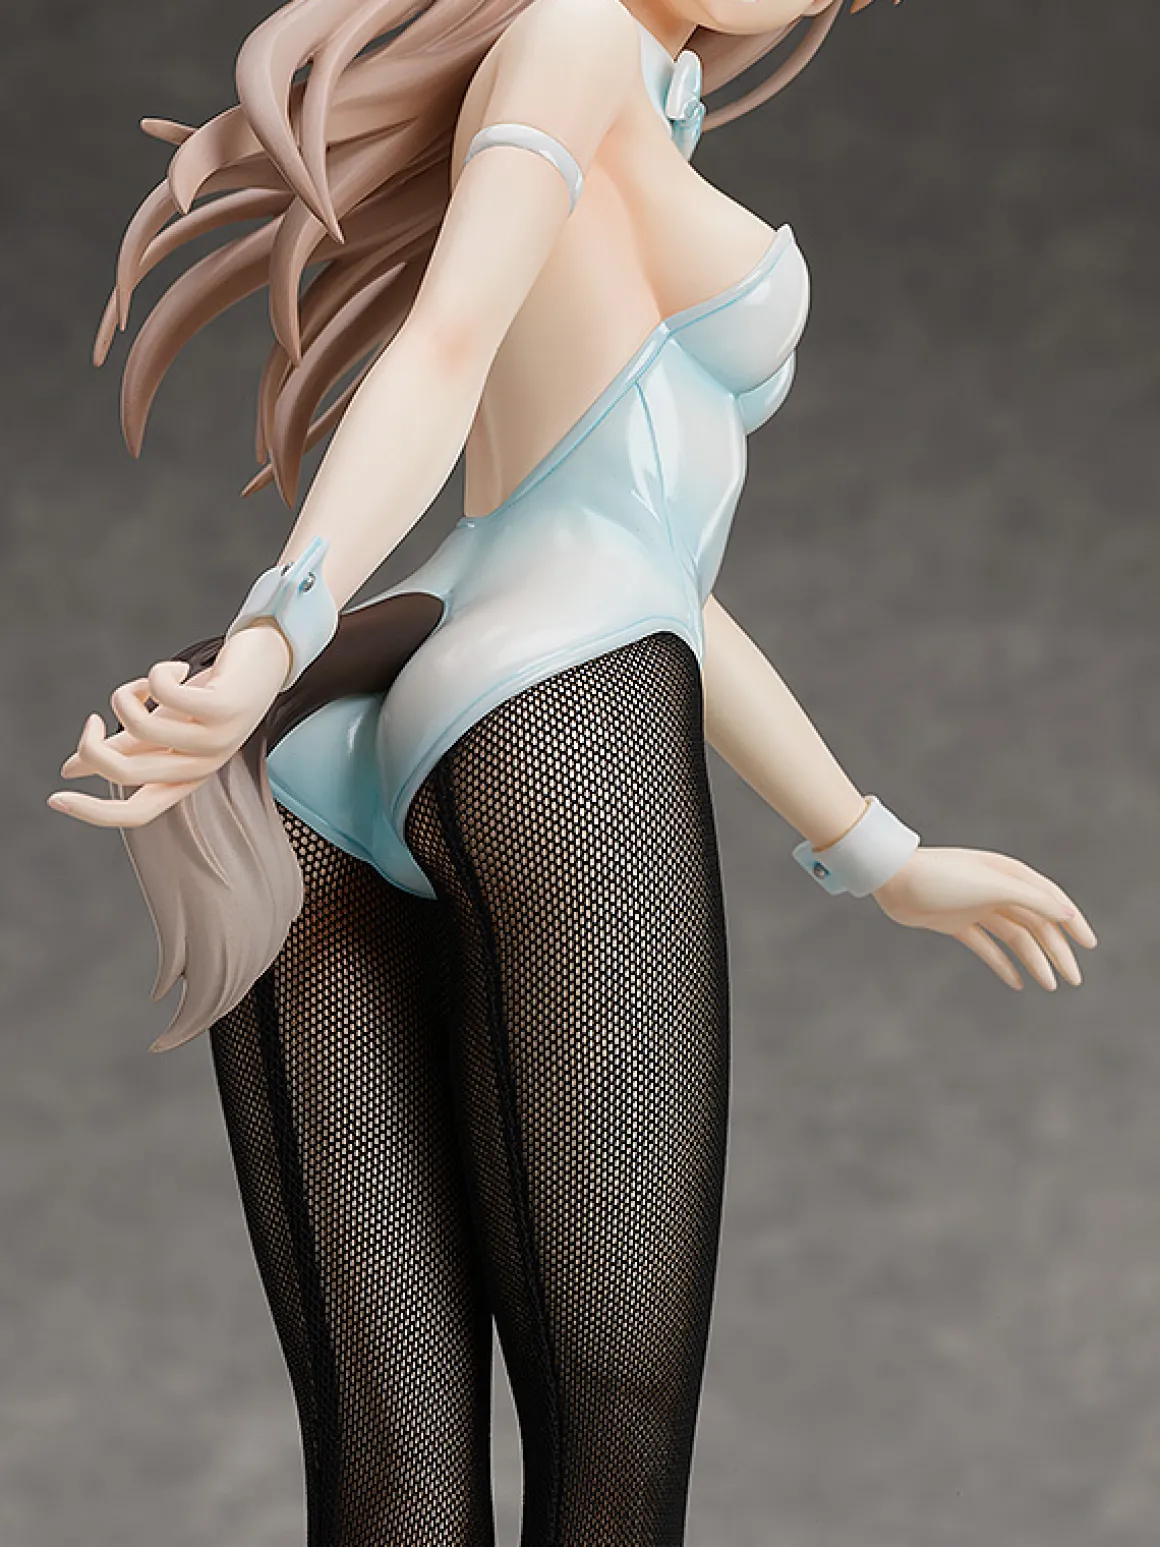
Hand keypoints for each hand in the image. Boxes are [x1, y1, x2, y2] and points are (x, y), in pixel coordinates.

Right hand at [47, 623, 291, 827]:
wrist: (265, 662)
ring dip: (126, 697)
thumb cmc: (210, 698)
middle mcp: (202, 767)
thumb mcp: (162, 726)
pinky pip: (162, 693)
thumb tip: (73, 768)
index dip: (94, 813)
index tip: (56, 798)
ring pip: (138, 727)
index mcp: (186, 779)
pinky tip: (174, 669)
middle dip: (90, 746)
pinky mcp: (223, 708)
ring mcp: (216, 740)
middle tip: (92, 721)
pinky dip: (154, 674)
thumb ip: (123, 748)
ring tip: (148, 684)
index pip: (137, 814)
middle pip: (126, 773)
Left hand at [870, 846, 1097, 991]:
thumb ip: (1031, 899)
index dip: (1072, 923)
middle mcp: (996, 890)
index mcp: (1010, 875)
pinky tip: (1017, 982)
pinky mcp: (954, 923)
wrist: (892, 879)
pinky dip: (1002, 963)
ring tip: (1050, 986)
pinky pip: (986, 946)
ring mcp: (975, 907)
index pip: (1051, 900)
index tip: (1090, 946)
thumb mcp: (992, 886)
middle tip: (1073, 980)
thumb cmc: (942, 876)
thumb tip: (1066, 914)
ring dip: (1033, 960)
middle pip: (1035, 923)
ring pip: (1014, 937)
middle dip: (1056, 951)